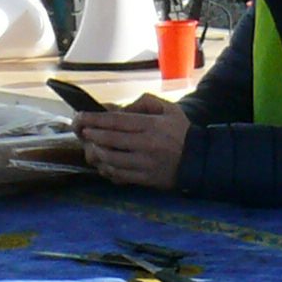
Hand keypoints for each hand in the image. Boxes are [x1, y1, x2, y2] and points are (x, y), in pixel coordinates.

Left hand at [74, 94, 190, 190]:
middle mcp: (146, 144)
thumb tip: (121, 109)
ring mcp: (145, 163)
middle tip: (83, 132)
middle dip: (91, 135)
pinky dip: (107, 169)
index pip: (116, 121)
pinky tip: (104, 163)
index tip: (81, 117)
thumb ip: (145, 102)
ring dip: (97, 153)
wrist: (199, 160)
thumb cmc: (181, 132)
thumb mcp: (168, 108)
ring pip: (111, 160)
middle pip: (109, 140)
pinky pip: (119, 175)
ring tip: (93, 147)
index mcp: (151, 125)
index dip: (95, 119)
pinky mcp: (145, 179)